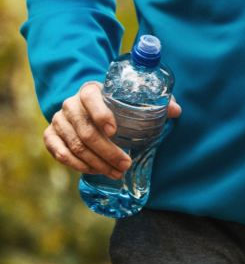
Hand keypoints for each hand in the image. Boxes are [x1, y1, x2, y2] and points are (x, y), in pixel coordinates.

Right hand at [44, 80, 181, 178]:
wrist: (85, 105)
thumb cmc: (114, 102)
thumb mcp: (130, 98)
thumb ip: (154, 102)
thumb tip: (176, 111)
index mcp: (90, 90)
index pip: (91, 99)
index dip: (101, 115)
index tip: (115, 131)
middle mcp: (70, 104)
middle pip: (86, 131)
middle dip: (107, 151)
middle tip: (125, 164)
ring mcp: (58, 121)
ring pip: (75, 146)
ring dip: (96, 163)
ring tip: (116, 172)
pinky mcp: (50, 135)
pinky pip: (60, 153)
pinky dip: (77, 165)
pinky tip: (94, 170)